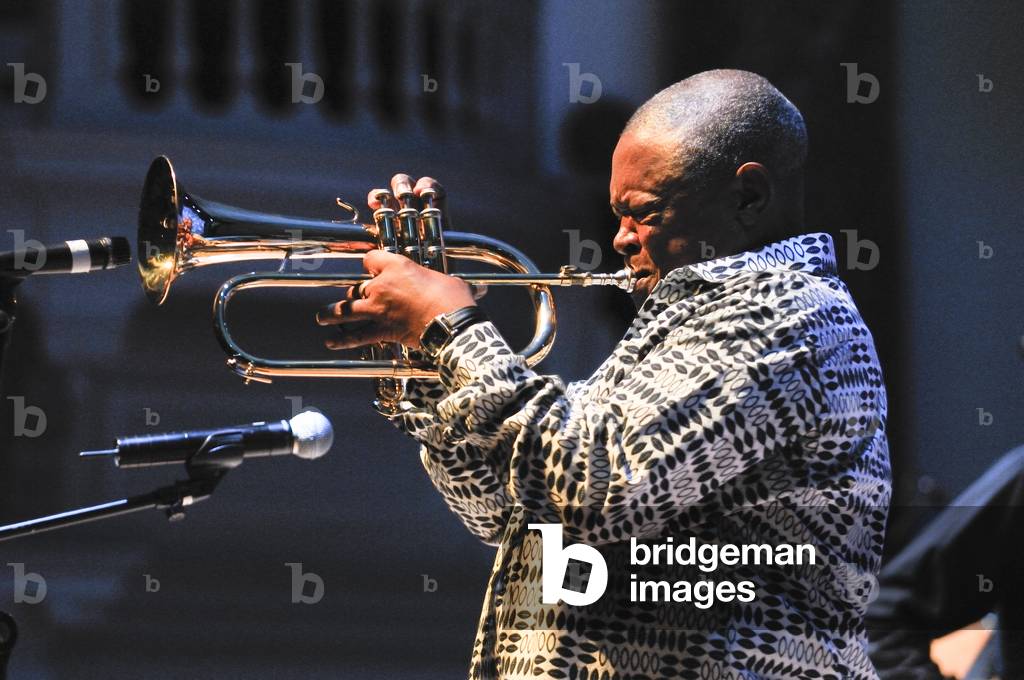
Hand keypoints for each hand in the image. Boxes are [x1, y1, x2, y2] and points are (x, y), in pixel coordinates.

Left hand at [317, 174, 475, 349]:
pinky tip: (331, 342)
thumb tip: (477, 290)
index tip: (371, 268)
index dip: (371, 263)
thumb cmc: (454, 300)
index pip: (371, 258)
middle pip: (357, 286)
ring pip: (346, 309)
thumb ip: (452, 285)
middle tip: (351, 297)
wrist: (451, 323)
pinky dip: (342, 340)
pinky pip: (356, 335)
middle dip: (354, 293)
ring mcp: (378, 309)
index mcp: (397, 266)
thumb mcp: (453, 282)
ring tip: (322, 316)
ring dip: (333, 313)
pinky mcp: (381, 330)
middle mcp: (381, 285)